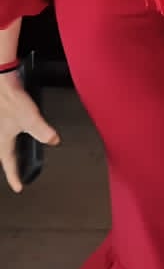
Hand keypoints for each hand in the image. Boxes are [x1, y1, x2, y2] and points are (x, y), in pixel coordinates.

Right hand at [0, 71, 56, 191]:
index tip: (19, 187)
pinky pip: (7, 132)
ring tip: (15, 156)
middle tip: (15, 173)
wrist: (0, 80)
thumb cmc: (8, 98)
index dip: (14, 177)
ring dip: (9, 151)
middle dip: (10, 165)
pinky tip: (18, 132)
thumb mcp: (29, 117)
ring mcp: (1, 125)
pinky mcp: (4, 116)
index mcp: (2, 141)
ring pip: (4, 143)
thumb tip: (54, 141)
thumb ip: (42, 130)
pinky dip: (11, 136)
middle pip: (4, 154)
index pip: (8, 164)